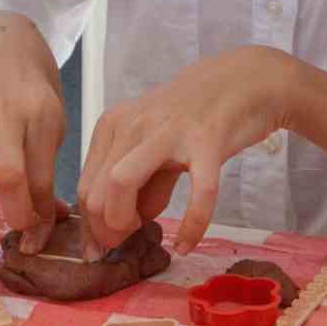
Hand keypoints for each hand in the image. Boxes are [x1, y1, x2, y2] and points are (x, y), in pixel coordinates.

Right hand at [0, 13, 64, 242]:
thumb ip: (47, 167)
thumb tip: (54, 221)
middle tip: (12, 230)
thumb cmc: (28, 95)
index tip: (36, 236)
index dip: (41, 213)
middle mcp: (4, 110)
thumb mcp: (51, 123)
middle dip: (14, 209)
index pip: (42, 176)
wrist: (2, 39)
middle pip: (9, 168)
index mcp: (40, 116)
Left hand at [78, 46, 298, 256]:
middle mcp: (133, 125)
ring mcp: (168, 132)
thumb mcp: (154, 147)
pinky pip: (196, 192)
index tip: (109, 244)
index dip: (93, 225)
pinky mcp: (207, 142)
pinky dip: (191, 225)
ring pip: (121, 183)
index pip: (86, 186)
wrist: (240, 81)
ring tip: (147, 233)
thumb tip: (127, 226)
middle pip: (96, 191)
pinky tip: (188, 243)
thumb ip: (140, 185)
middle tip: (129, 240)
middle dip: (106, 229)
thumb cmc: (193, 117)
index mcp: (114, 125)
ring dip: (127, 222)